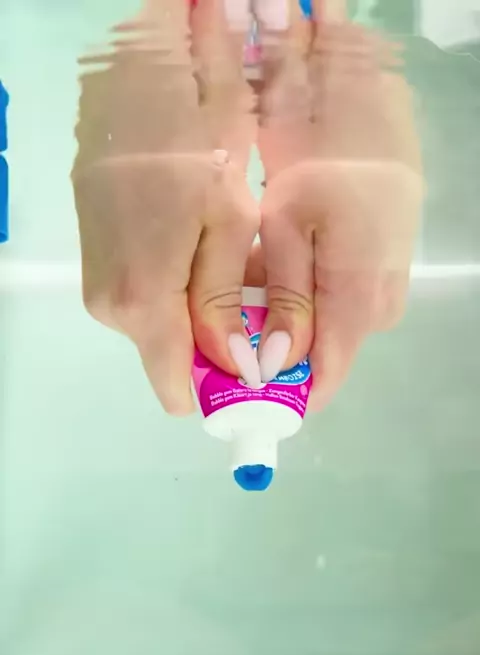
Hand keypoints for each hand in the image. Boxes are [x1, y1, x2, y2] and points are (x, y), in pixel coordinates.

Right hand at [71, 0, 259, 414]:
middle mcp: (112, 309)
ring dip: (204, 315)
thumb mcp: (225, 224)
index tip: (259, 376)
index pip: (179, 390)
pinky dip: (181, 292)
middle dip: (218, 348)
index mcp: (146, 305)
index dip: (222, 391)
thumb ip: (224, 306)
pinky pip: (148, 300)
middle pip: (173, 361)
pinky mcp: (101, 264)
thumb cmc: (191, 145)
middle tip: (261, 309)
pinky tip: (205, 251)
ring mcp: (101, 287)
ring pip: (164, 330)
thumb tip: (236, 369)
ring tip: (239, 268)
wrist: (133, 83)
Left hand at [256, 0, 422, 409]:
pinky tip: (270, 263)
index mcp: (357, 300)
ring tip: (242, 283)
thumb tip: (278, 365)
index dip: (279, 393)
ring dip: (282, 317)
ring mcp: (386, 284)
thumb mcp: (289, 226)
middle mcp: (379, 305)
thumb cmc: (321, 154)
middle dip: (272, 348)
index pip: (324, 378)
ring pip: (326, 326)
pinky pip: (338, 300)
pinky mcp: (383, 264)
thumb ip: (285, 301)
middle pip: (322, 354)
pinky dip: (299, 292)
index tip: (236, 394)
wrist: (367, 99)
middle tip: (225, 322)